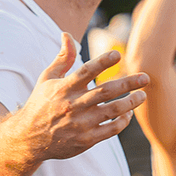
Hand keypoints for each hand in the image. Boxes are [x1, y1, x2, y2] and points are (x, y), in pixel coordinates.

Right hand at [20, 34, 148, 161]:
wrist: (29, 138)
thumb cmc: (41, 104)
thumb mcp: (47, 79)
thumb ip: (63, 58)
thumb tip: (67, 35)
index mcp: (63, 88)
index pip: (85, 71)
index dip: (102, 62)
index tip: (117, 54)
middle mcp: (73, 105)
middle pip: (106, 91)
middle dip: (128, 83)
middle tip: (145, 77)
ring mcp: (80, 124)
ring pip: (112, 111)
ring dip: (131, 102)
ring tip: (142, 95)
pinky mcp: (86, 140)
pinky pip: (111, 130)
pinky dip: (123, 121)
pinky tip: (128, 113)